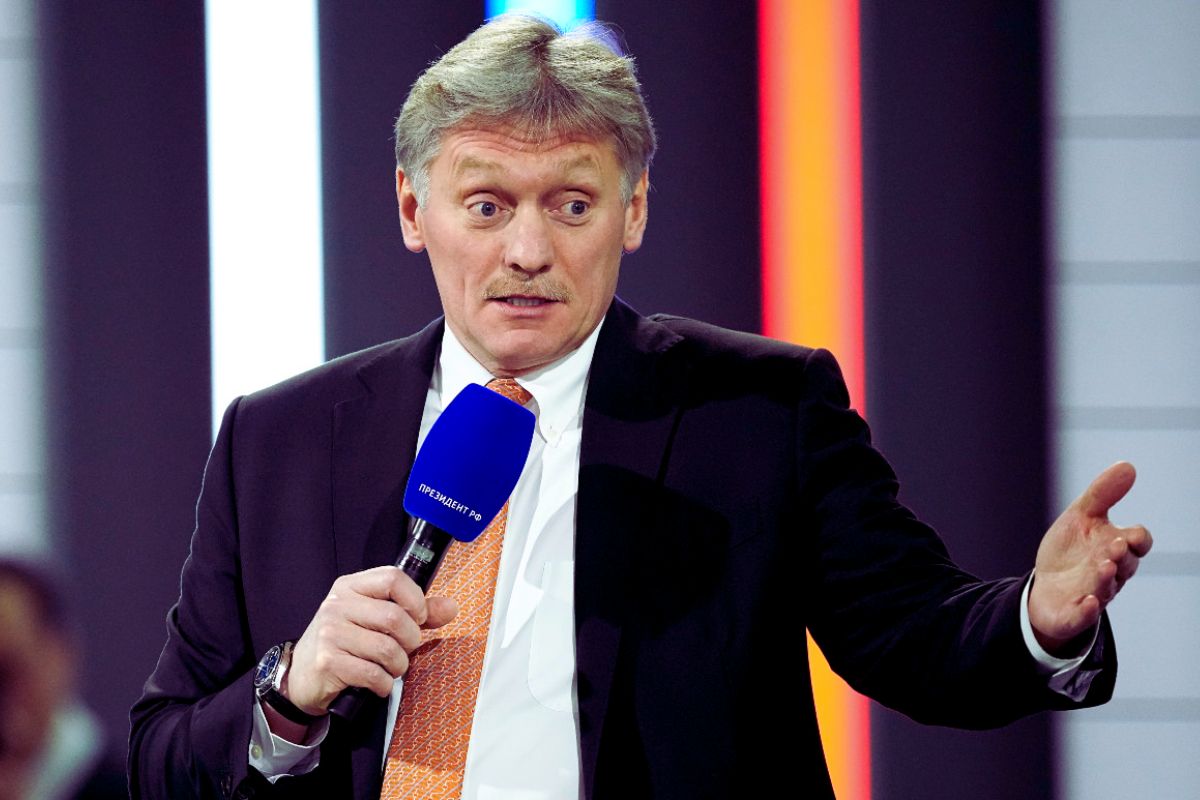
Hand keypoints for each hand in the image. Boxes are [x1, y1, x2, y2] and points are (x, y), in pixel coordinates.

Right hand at [284, 566, 457, 714]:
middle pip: (394, 617)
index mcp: (351, 587)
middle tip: (405, 649)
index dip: (415, 599)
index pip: (392, 578)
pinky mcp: (328, 662)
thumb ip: (414, 611)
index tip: (419, 616)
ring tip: (392, 667)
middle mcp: (337, 605)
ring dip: (399, 665)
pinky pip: (373, 674)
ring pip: (387, 649)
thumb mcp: (373, 618)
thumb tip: (450, 607)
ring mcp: (330, 633)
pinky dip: (385, 684)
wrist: (301, 676)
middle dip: (411, 640)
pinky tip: (379, 683)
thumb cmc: (343, 642)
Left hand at [1029, 461, 1151, 654]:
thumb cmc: (1070, 551)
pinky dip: (1087, 610)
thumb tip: (1128, 465)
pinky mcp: (1073, 614)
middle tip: (1114, 546)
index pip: (1139, 543)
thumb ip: (1102, 493)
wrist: (1045, 587)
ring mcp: (1093, 594)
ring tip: (1104, 566)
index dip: (1138, 539)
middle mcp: (1110, 573)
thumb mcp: (1081, 516)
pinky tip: (1088, 603)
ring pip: (1106, 588)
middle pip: (1125, 565)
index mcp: (1116, 548)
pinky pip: (1084, 615)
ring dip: (1106, 578)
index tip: (1131, 533)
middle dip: (1121, 556)